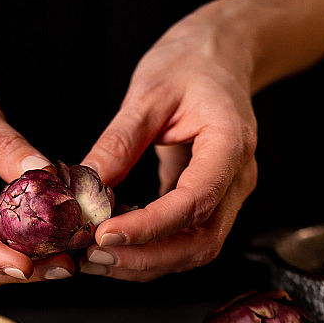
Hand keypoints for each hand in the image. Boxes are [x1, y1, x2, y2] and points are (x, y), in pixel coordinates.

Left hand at [81, 4, 257, 281]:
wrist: (221, 58)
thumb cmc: (191, 65)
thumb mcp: (148, 92)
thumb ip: (119, 143)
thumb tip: (86, 189)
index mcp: (230, 144)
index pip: (194, 201)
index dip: (150, 227)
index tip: (106, 235)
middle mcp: (237, 180)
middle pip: (201, 243)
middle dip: (146, 259)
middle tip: (95, 257)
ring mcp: (229, 197)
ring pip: (194, 251)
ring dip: (145, 264)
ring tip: (97, 258)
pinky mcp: (212, 205)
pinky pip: (185, 241)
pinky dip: (150, 252)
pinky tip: (116, 246)